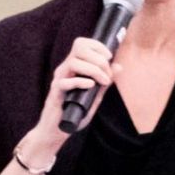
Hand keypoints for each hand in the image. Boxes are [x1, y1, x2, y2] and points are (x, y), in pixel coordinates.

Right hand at [22, 34, 113, 163]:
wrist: (58, 130)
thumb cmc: (75, 112)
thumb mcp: (94, 95)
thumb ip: (105, 82)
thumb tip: (119, 67)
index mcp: (73, 66)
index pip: (82, 44)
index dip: (97, 46)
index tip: (109, 57)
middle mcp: (65, 69)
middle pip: (79, 48)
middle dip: (98, 58)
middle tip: (107, 74)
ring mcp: (59, 79)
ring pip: (73, 62)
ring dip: (93, 70)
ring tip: (102, 82)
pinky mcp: (55, 92)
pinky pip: (65, 82)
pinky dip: (80, 82)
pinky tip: (90, 86)